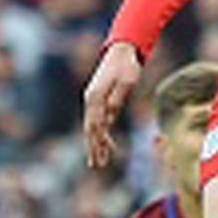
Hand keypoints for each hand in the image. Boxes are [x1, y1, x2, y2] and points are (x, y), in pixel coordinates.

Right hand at [82, 41, 143, 168]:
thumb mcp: (127, 80)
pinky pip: (98, 121)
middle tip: (97, 165)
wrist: (122, 51)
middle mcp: (90, 99)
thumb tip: (111, 114)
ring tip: (98, 162)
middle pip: (90, 128)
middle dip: (93, 148)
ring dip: (95, 145)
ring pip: (92, 127)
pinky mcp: (98, 100)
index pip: (95, 123)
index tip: (103, 154)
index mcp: (96, 96)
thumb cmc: (127, 65)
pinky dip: (100, 134)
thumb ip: (118, 98)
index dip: (99, 140)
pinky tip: (105, 146)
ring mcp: (93, 100)